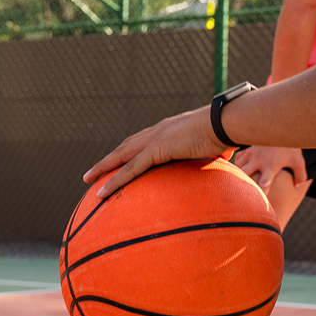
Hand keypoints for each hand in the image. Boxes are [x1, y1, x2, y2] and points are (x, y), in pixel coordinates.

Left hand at [82, 106, 225, 197]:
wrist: (227, 122)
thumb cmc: (227, 133)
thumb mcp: (217, 146)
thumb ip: (215, 154)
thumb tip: (225, 160)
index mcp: (170, 130)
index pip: (143, 140)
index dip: (129, 150)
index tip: (119, 159)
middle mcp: (158, 131)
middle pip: (126, 146)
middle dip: (109, 158)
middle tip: (94, 170)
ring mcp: (155, 139)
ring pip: (121, 156)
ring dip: (103, 168)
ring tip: (88, 180)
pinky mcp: (157, 150)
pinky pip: (130, 169)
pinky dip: (114, 180)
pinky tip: (101, 192)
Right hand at [235, 145, 310, 199]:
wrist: (281, 128)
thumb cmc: (290, 147)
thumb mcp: (299, 161)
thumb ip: (300, 175)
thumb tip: (297, 186)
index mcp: (271, 166)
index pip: (264, 183)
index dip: (260, 193)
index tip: (258, 202)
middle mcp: (259, 160)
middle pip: (245, 175)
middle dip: (242, 186)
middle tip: (240, 197)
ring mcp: (251, 154)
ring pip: (238, 168)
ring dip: (238, 177)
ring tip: (238, 187)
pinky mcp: (247, 150)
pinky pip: (237, 161)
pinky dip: (237, 168)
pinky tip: (240, 173)